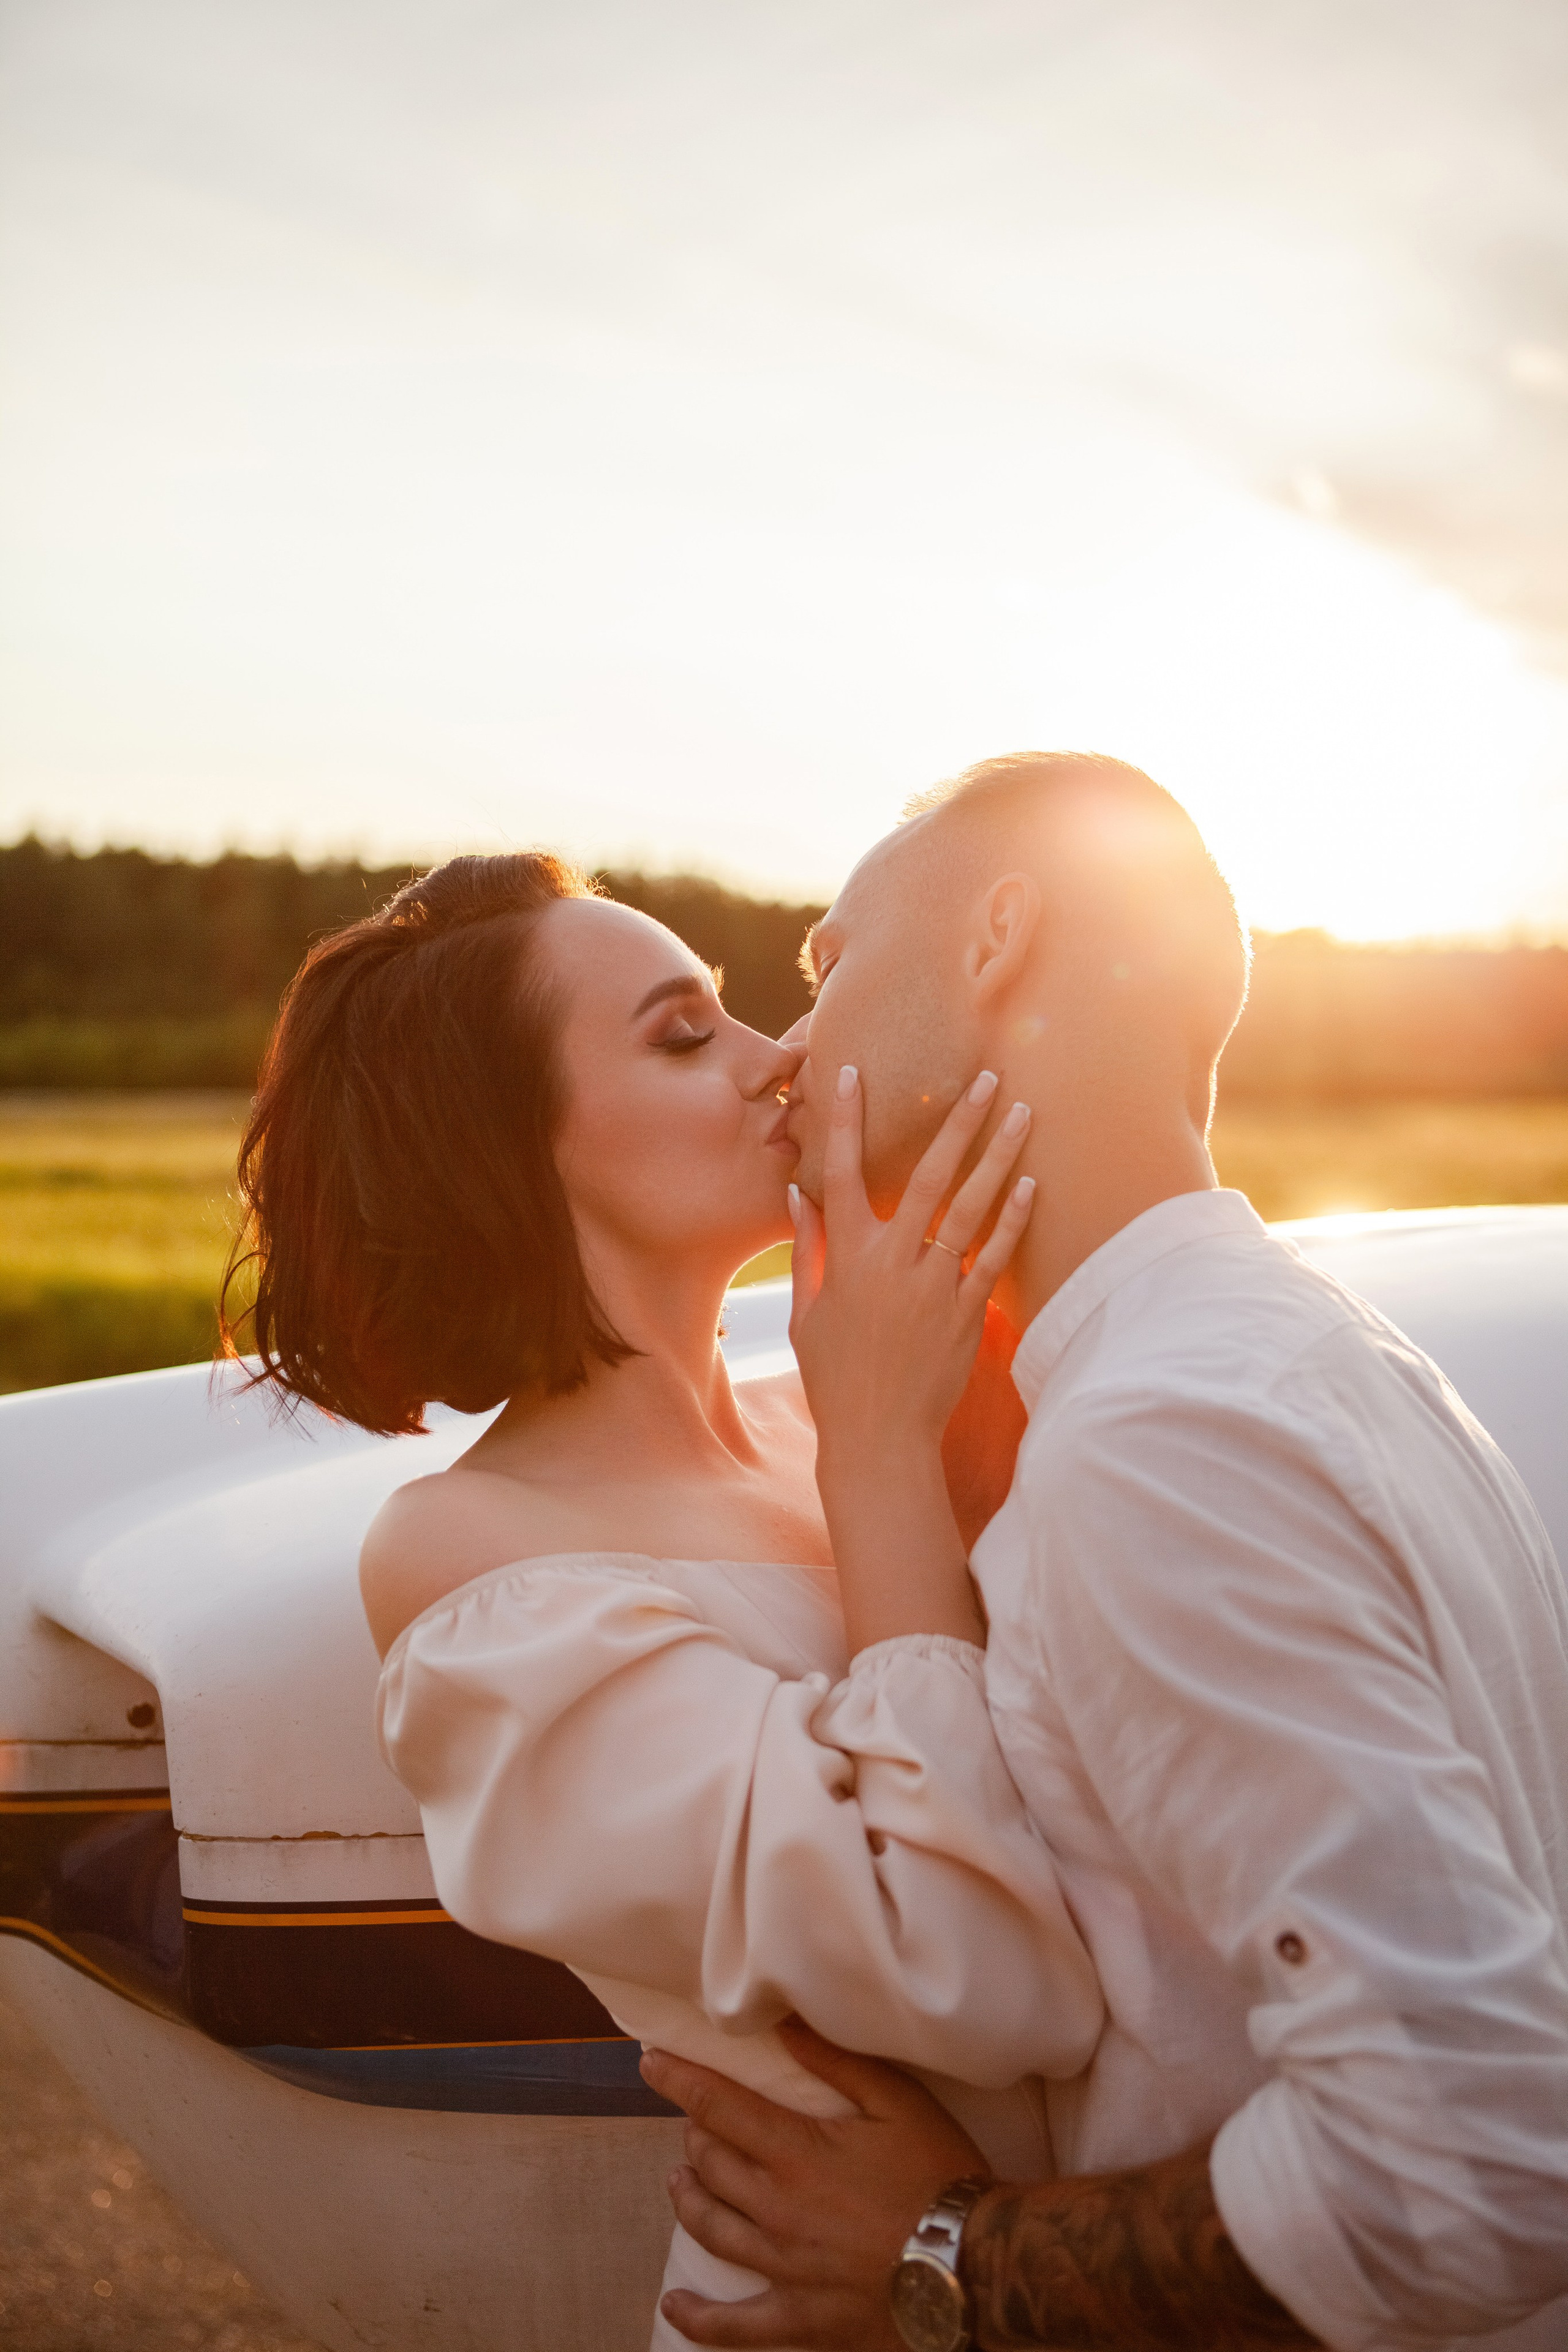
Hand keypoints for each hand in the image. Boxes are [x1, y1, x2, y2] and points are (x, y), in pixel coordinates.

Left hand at [642, 2019, 989, 2350]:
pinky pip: (734, 2326)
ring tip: (681, 2182)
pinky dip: (698, 2318)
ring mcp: (783, 2268)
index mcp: (797, 2153)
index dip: (679, 2081)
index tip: (651, 2063)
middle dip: (694, 2135)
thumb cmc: (939, 2175)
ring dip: (689, 2199)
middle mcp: (777, 2210)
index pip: (717, 2107)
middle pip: (711, 2165)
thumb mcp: (898, 2102)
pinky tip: (674, 2306)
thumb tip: (785, 2025)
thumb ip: (836, 2062)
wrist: (974, 2264)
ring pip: (712, 2228)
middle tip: (696, 2122)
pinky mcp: (800, 2319)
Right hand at [789, 1066, 1034, 1464]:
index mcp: (847, 1257)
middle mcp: (893, 1261)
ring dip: (999, 1156)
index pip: (842, 1173)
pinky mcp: (966, 1311)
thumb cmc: (835, 1378)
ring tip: (1023, 1113)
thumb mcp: (806, 1313)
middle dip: (959, 1122)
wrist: (880, 1437)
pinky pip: (995, 1255)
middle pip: (930, 1175)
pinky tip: (1031, 1183)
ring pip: (972, 1207)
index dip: (846, 1121)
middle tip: (987, 1078)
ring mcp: (934, 1285)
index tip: (853, 1073)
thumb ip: (807, 1250)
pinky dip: (1014, 1218)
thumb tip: (798, 1194)